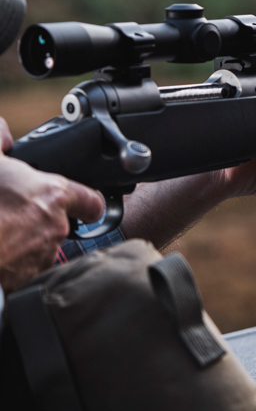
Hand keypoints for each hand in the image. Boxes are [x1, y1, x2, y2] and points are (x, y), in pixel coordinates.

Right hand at [0, 117, 105, 290]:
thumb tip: (2, 133)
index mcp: (52, 195)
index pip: (91, 200)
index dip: (88, 202)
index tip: (86, 206)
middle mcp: (56, 226)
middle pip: (59, 223)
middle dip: (40, 221)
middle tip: (16, 216)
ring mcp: (42, 254)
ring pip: (41, 247)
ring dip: (25, 242)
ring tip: (2, 234)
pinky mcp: (25, 277)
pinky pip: (24, 269)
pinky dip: (13, 263)